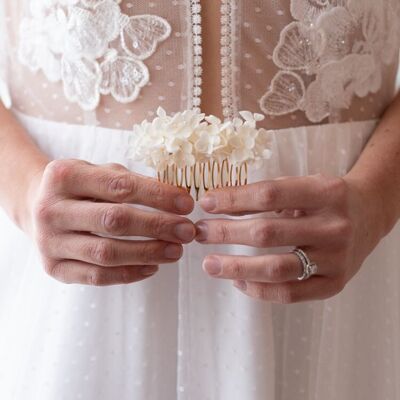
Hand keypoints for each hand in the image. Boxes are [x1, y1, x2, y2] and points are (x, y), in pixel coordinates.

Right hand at [28, 159, 194, 285]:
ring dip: (148, 253)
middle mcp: (51, 209)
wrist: (38, 206)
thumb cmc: (82, 188)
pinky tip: (153, 267)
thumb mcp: (102, 172)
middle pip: (114, 221)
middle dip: (158, 227)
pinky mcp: (53, 268)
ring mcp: (49, 242)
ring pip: (107, 253)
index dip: (158, 196)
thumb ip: (135, 182)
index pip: (120, 186)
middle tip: (188, 231)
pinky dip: (129, 274)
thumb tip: (179, 200)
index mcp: (65, 175)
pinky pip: (97, 277)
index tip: (187, 204)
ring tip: (176, 251)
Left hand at [195, 173, 384, 302]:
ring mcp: (336, 259)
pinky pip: (290, 294)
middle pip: (267, 233)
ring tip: (208, 264)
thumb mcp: (302, 185)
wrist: (369, 214)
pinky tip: (238, 280)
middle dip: (226, 233)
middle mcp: (333, 226)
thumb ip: (265, 194)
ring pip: (276, 268)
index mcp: (324, 192)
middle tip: (199, 233)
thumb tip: (218, 205)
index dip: (233, 199)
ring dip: (235, 267)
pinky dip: (259, 290)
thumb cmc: (326, 198)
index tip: (206, 203)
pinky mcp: (335, 284)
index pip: (268, 194)